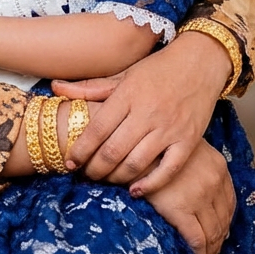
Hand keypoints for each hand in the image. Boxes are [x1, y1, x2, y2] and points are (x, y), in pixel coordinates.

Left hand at [52, 30, 230, 193]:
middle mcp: (147, 113)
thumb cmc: (157, 69)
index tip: (70, 163)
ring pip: (136, 163)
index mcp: (127, 95)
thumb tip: (54, 88)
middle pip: (113, 151)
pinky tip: (135, 191)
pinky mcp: (188, 141)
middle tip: (86, 175)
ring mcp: (169, 128)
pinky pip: (168, 170)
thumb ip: (90, 87)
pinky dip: (150, 184)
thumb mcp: (123, 74)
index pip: (97, 130)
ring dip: (116, 177)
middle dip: (94, 169)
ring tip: (106, 180)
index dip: (80, 150)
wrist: (200, 63)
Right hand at [141, 139, 235, 253]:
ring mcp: (200, 195)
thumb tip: (195, 191)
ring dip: (211, 251)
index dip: (225, 222)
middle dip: (219, 241)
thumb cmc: (152, 147)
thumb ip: (195, 167)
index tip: (220, 235)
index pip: (229, 202)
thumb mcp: (182, 150)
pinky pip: (197, 239)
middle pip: (223, 219)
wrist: (132, 146)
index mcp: (218, 165)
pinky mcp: (181, 209)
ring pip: (213, 232)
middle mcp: (215, 180)